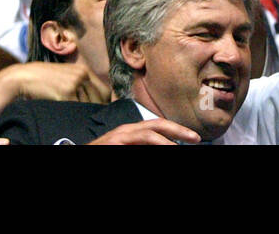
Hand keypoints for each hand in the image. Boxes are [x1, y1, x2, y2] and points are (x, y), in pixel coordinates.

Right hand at [10, 61, 109, 104]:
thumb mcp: (66, 76)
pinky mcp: (65, 93)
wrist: (25, 77)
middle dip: (95, 108)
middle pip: (98, 98)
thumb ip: (80, 85)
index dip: (104, 102)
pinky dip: (73, 113)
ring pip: (87, 104)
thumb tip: (95, 101)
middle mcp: (81, 75)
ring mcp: (74, 83)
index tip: (101, 110)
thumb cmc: (44, 79)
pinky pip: (75, 108)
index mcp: (84, 70)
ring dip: (82, 111)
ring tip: (76, 114)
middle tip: (90, 117)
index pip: (104, 90)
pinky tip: (67, 114)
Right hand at [88, 119, 202, 144]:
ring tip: (177, 148)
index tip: (194, 137)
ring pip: (148, 135)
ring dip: (165, 142)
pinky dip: (149, 147)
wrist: (82, 153)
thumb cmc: (107, 150)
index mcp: (132, 130)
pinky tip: (158, 149)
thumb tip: (168, 146)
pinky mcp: (112, 144)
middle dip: (177, 130)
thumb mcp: (128, 146)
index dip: (177, 129)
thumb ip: (144, 144)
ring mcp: (119, 137)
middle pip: (156, 124)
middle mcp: (126, 130)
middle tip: (196, 138)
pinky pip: (136, 144)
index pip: (158, 125)